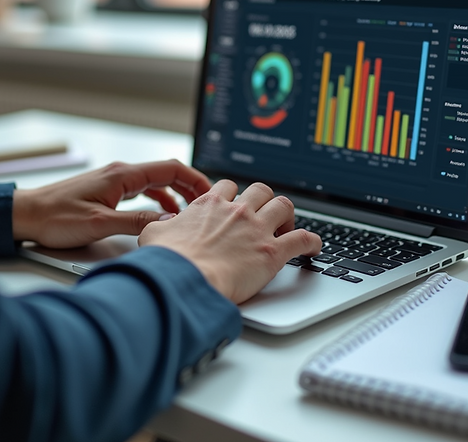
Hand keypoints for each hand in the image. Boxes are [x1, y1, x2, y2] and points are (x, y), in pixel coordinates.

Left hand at [12, 159, 212, 248]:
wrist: (25, 215)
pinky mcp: (106, 191)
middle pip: (166, 172)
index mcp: (122, 175)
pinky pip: (141, 190)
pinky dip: (157, 200)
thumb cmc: (54, 217)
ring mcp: (113, 181)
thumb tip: (167, 224)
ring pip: (154, 182)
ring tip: (189, 212)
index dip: (195, 179)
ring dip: (174, 194)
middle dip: (190, 186)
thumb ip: (136, 224)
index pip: (170, 168)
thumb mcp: (99, 224)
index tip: (212, 193)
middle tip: (208, 204)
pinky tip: (160, 216)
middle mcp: (120, 173)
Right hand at [138, 180, 321, 303]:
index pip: (228, 186)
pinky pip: (303, 238)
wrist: (185, 280)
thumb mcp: (153, 235)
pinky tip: (314, 247)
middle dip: (264, 200)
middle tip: (263, 216)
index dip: (234, 195)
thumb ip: (161, 226)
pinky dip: (312, 241)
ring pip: (285, 205)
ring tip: (286, 228)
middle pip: (261, 190)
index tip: (235, 205)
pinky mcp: (273, 252)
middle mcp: (237, 211)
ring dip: (287, 215)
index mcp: (210, 204)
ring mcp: (258, 229)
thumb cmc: (168, 261)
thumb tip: (162, 227)